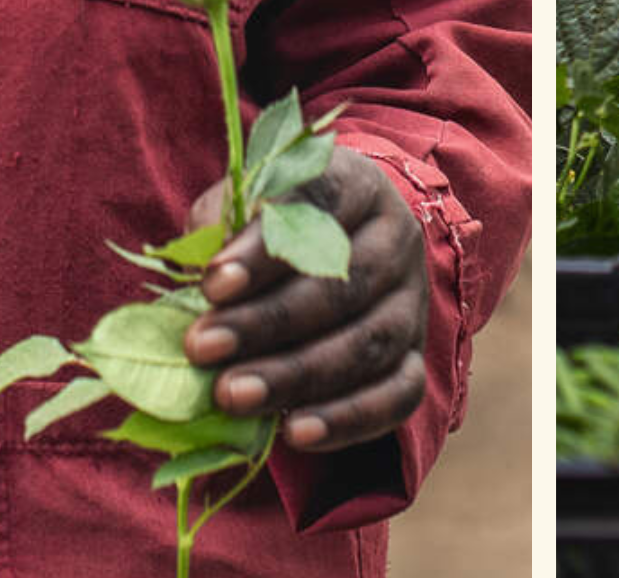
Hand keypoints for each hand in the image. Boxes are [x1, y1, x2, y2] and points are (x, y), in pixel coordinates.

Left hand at [181, 146, 429, 452]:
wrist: (339, 256)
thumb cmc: (275, 232)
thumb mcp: (245, 207)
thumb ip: (222, 225)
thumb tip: (201, 267)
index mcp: (357, 184)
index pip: (318, 205)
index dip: (265, 247)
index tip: (212, 284)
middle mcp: (397, 239)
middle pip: (342, 284)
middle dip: (266, 322)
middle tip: (202, 348)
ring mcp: (412, 302)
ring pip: (369, 343)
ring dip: (297, 376)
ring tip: (231, 396)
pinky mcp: (417, 358)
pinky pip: (398, 395)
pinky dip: (348, 419)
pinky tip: (294, 434)